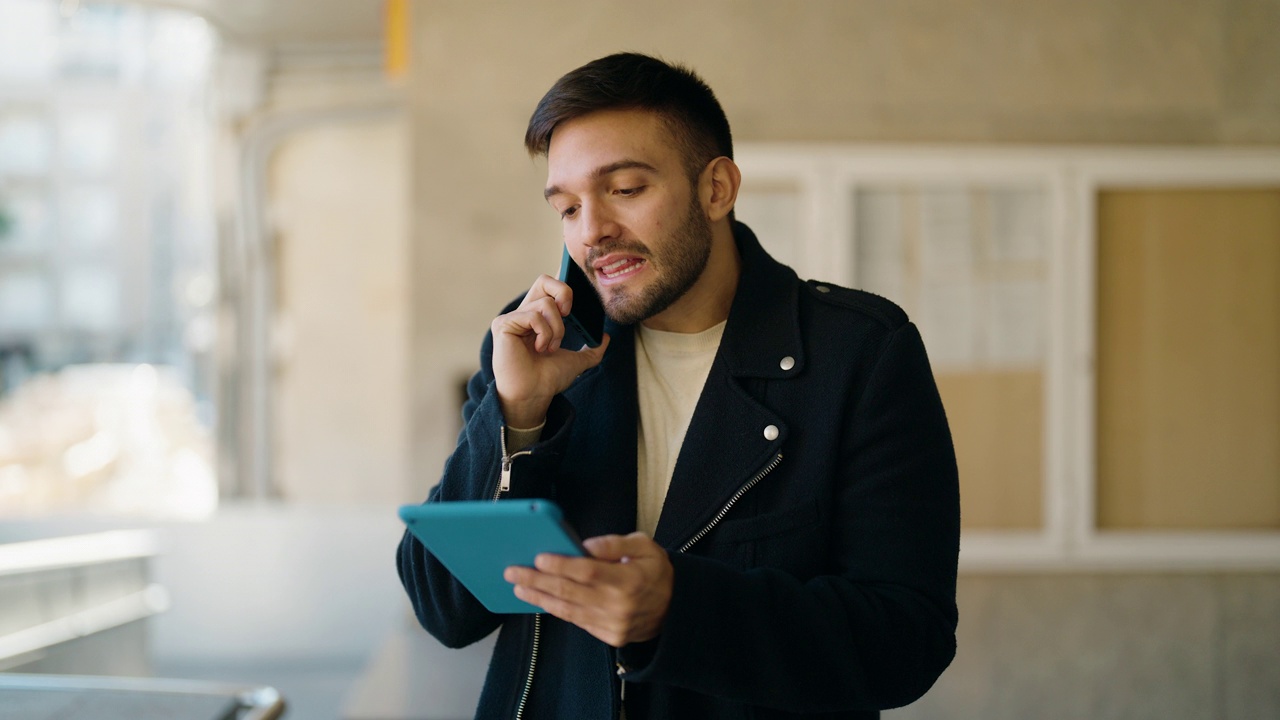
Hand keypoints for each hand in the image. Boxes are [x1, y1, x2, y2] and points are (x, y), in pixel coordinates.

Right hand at [491, 274, 609, 426]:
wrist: (534, 395)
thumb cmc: (547, 380)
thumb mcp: (576, 362)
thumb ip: (591, 350)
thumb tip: (605, 337)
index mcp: (537, 318)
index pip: (549, 287)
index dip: (562, 285)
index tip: (574, 301)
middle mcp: (523, 314)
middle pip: (543, 280)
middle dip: (563, 292)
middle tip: (569, 313)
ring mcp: (512, 318)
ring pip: (546, 304)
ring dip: (557, 329)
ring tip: (550, 348)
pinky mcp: (504, 324)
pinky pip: (533, 315)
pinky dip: (544, 333)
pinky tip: (539, 349)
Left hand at [504, 533, 673, 646]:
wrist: (675, 609)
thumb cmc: (656, 571)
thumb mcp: (645, 546)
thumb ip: (615, 543)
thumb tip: (585, 544)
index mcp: (630, 580)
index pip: (588, 571)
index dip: (562, 565)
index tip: (539, 557)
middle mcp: (619, 605)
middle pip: (570, 591)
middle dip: (538, 580)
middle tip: (513, 572)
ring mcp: (612, 624)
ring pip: (568, 610)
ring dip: (540, 597)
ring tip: (519, 587)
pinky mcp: (608, 636)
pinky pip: (576, 620)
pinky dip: (556, 609)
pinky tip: (541, 598)